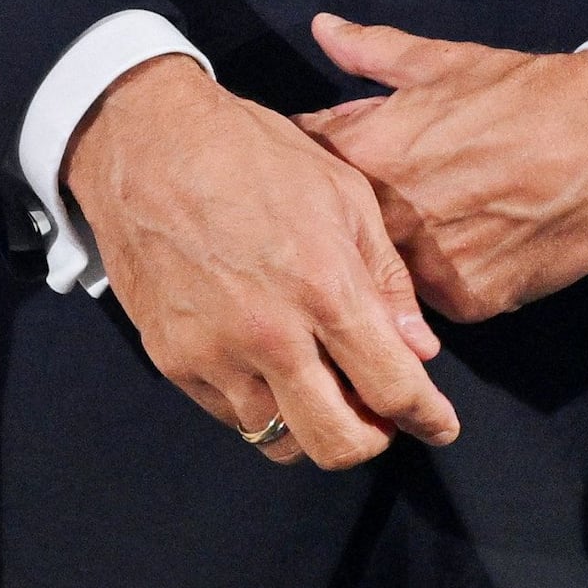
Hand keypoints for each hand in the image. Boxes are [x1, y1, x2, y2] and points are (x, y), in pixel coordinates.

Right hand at [62, 54, 458, 466]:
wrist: (147, 144)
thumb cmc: (253, 155)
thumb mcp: (344, 195)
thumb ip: (386, 279)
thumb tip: (419, 350)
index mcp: (324, 287)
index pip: (391, 387)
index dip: (428, 418)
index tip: (440, 425)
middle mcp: (270, 335)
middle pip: (337, 444)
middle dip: (371, 441)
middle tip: (380, 415)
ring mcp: (215, 354)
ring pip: (280, 440)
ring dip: (312, 426)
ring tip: (323, 386)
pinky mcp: (173, 360)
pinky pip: (231, 416)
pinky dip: (261, 405)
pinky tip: (270, 366)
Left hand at [297, 15, 587, 322]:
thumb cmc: (528, 93)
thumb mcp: (445, 62)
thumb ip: (372, 51)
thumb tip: (323, 27)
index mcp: (371, 155)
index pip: (303, 174)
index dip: (302, 174)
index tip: (307, 176)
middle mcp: (390, 218)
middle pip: (338, 238)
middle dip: (345, 227)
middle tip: (376, 209)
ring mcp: (431, 266)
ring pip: (387, 277)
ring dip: (394, 261)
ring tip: (430, 232)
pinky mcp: (472, 300)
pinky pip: (437, 301)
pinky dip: (444, 281)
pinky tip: (467, 252)